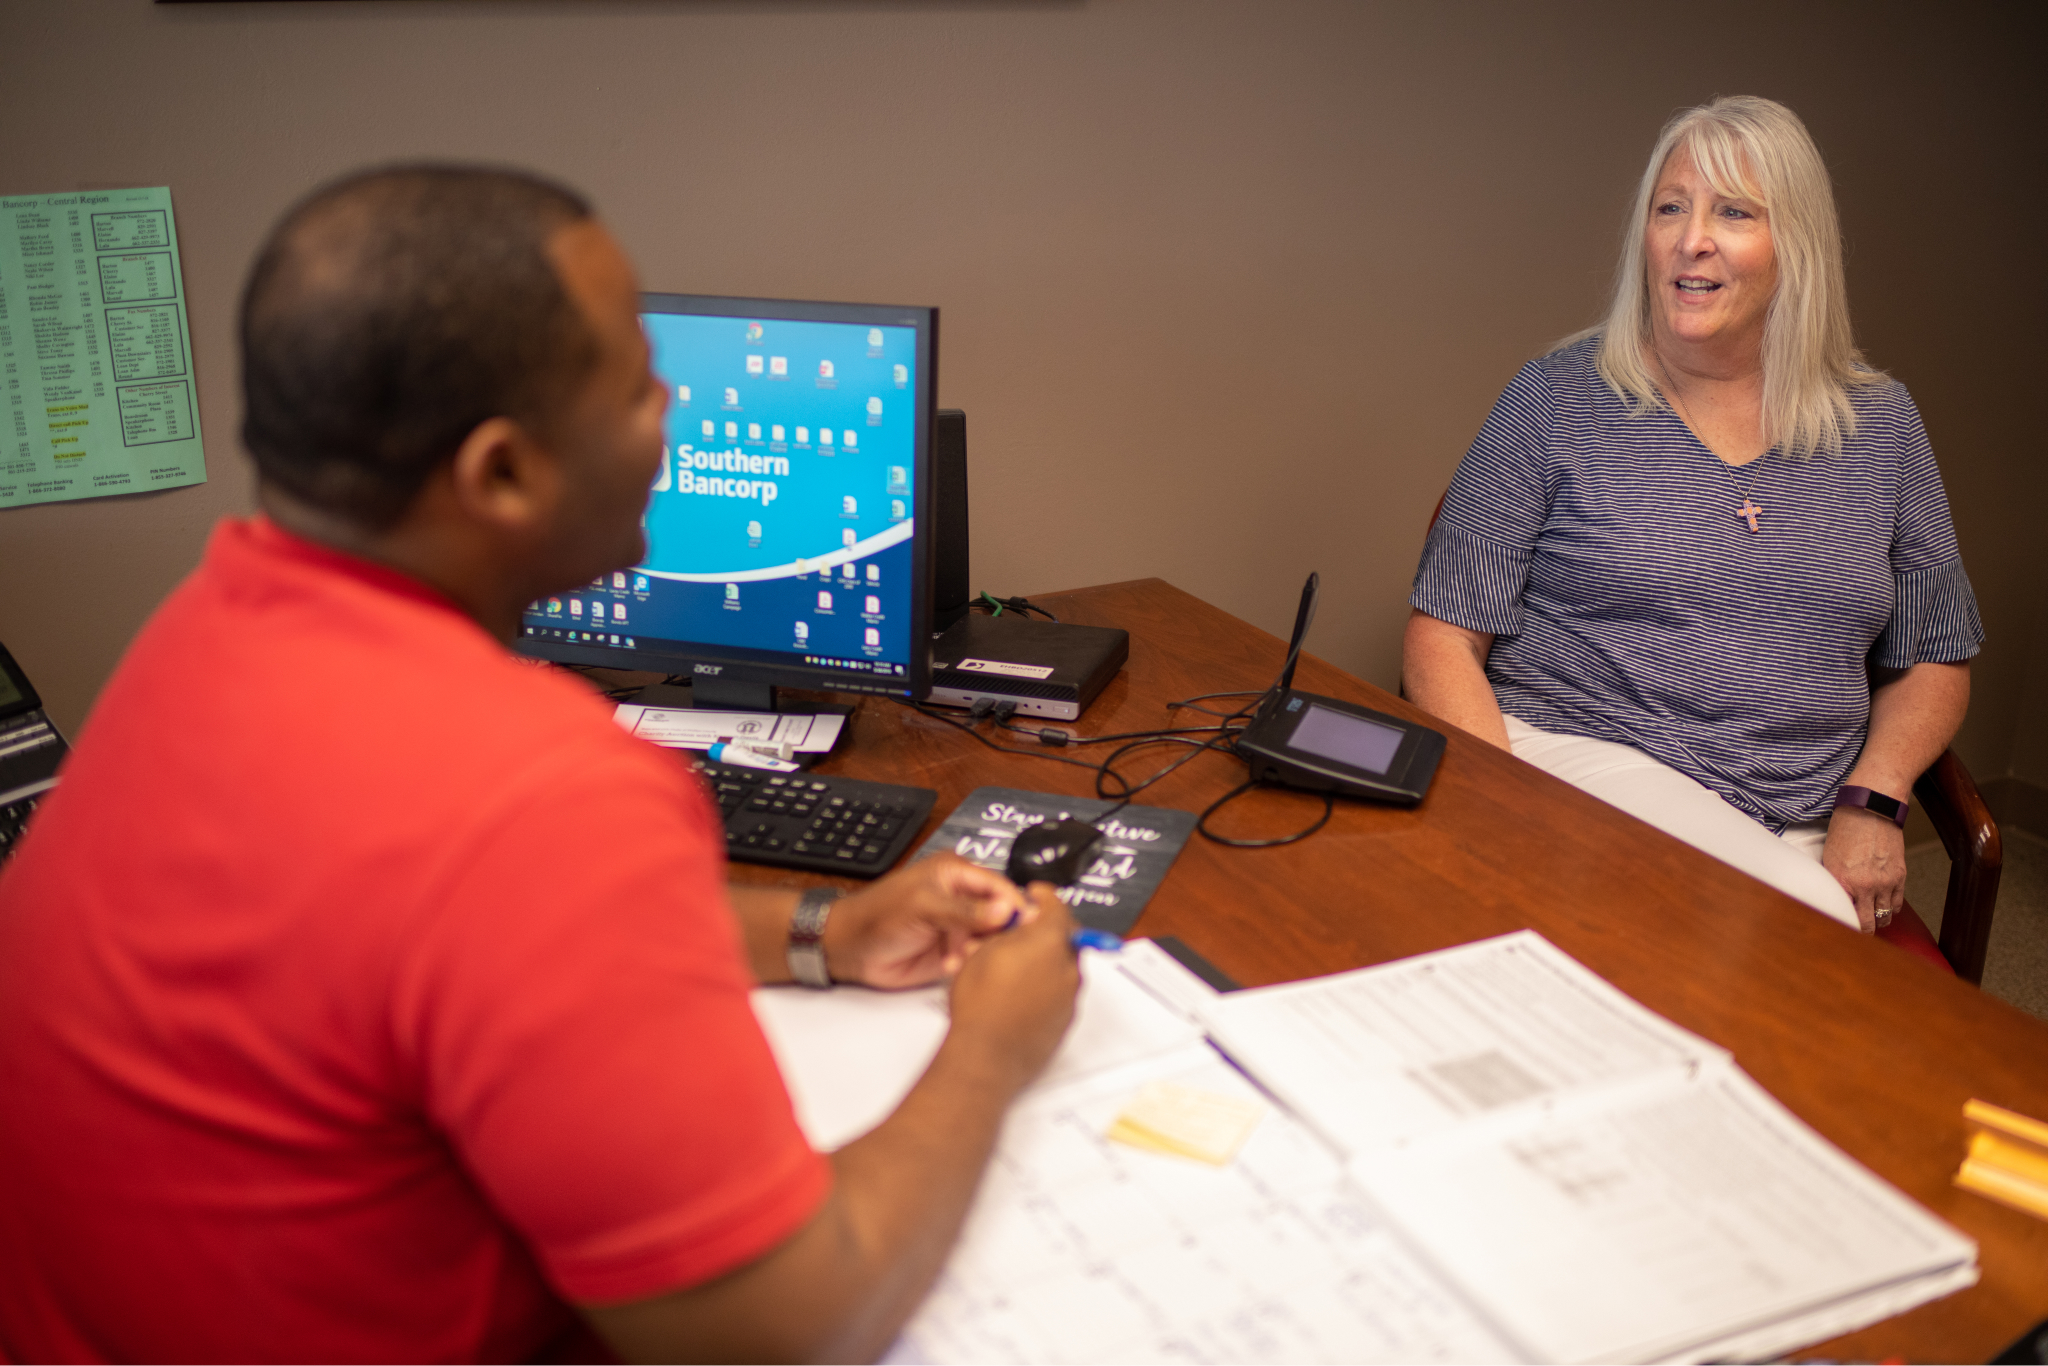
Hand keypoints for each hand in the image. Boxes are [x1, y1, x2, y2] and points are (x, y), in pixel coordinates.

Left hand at [823, 853, 1027, 989]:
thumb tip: (1004, 910)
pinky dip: (969, 964)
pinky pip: (976, 958)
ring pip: (992, 939)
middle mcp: (963, 899)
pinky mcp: (954, 952)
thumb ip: (965, 910)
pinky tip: (949, 965)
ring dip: (982, 950)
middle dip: (1000, 931)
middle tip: (989, 943)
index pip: (999, 886)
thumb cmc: (877, 916)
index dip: (1015, 904)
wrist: (850, 949)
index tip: (1027, 923)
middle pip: (1002, 913)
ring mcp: (960, 927)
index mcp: (957, 874)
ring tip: (961, 955)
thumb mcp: (923, 906)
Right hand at [943, 884, 1079, 1092]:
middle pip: (1064, 937)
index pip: (1056, 906)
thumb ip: (1006, 932)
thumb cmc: (980, 1006)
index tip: (1036, 894)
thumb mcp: (981, 951)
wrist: (985, 1054)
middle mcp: (1067, 968)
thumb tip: (1015, 925)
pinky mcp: (1066, 1020)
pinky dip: (1046, 986)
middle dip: (1045, 931)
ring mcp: (1070, 996)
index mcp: (1049, 942)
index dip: (1043, 896)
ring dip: (1045, 960)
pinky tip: (1020, 993)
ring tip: (1014, 967)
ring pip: (1063, 966)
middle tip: (1022, 932)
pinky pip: (1060, 993)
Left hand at [1821, 806, 1907, 933]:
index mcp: (1843, 881)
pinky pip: (1897, 904)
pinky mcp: (1900, 876)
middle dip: (1863, 931)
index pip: (1844, 916)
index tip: (1842, 931)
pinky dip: (1891, 908)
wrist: (1871, 808)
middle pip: (1868, 923)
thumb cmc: (1846, 828)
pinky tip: (1884, 907)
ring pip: (1885, 917)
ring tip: (1872, 921)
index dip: (1844, 925)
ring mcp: (1885, 882)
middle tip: (1859, 933)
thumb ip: (1835, 881)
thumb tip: (1837, 898)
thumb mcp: (1830, 858)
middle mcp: (1865, 886)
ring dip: (1879, 921)